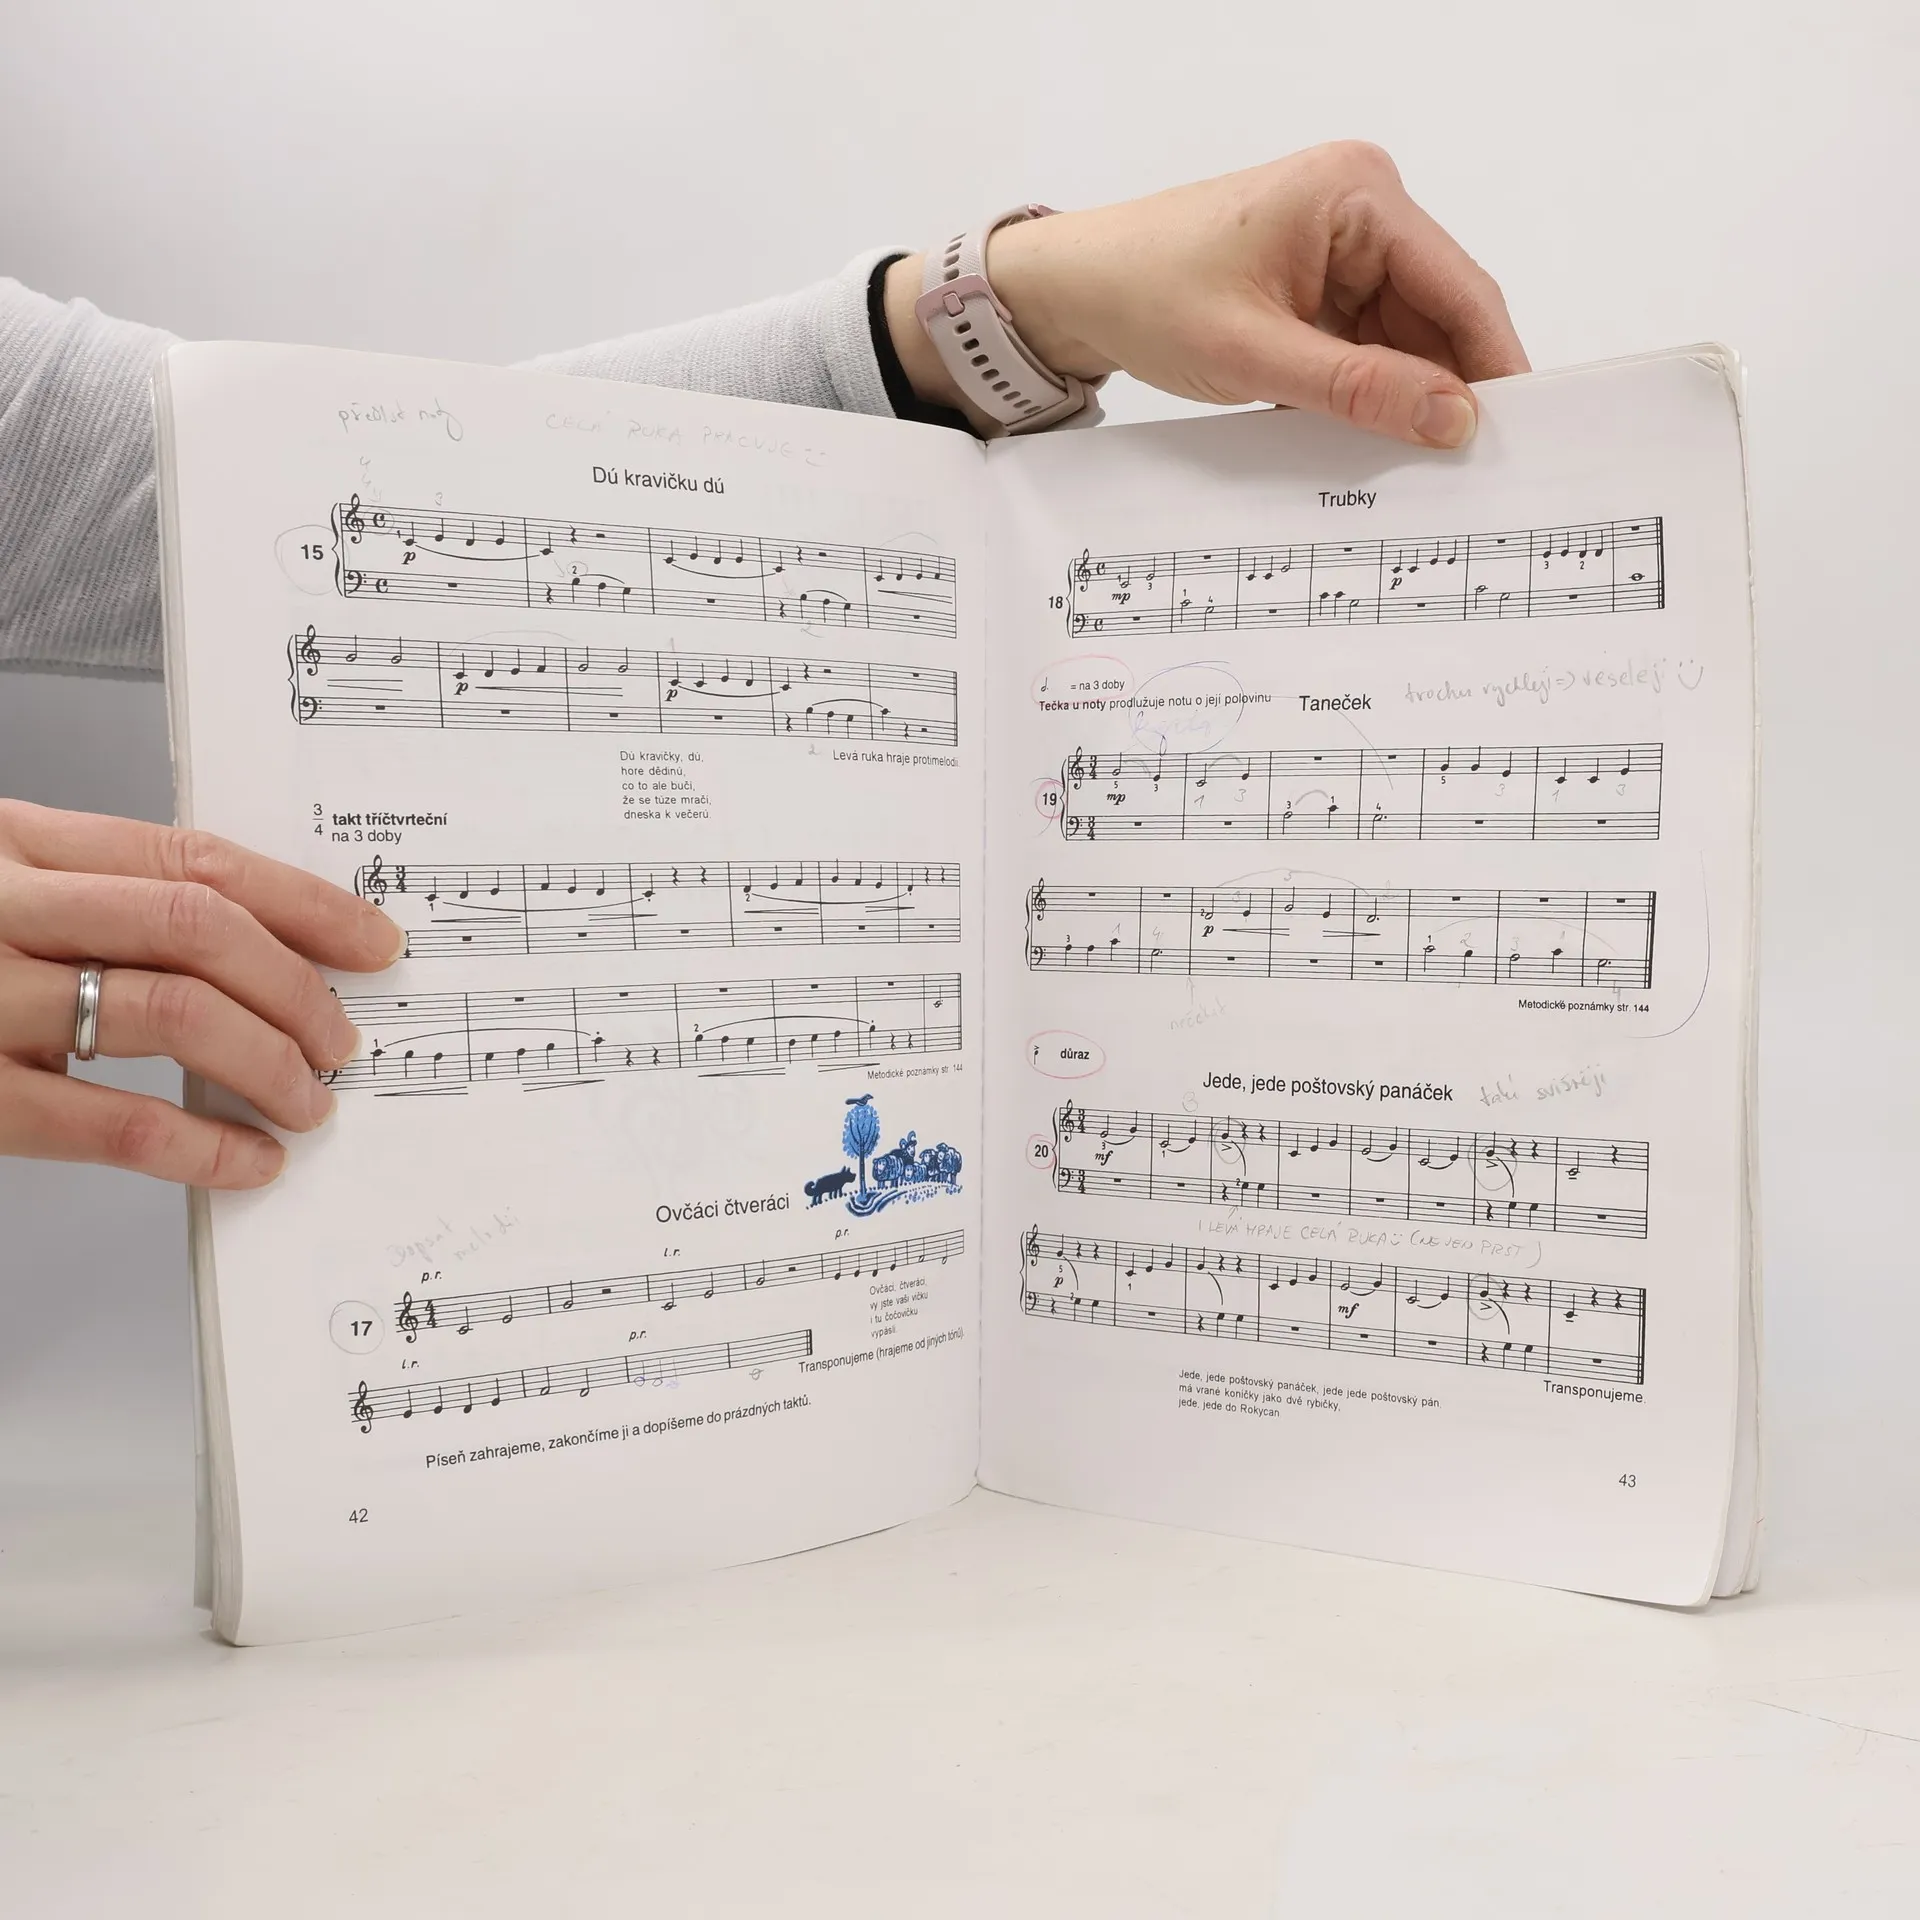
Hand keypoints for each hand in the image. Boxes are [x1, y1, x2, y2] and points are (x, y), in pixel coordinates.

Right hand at [0, 801, 402, 1187]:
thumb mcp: (4, 903)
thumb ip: (101, 909)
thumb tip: (259, 957)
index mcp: (18, 845)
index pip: (196, 861)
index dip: (305, 905)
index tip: (376, 943)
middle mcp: (4, 907)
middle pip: (199, 927)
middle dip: (296, 989)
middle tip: (341, 1042)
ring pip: (174, 1012)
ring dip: (269, 1063)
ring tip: (308, 1103)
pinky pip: (119, 1120)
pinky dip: (205, 1147)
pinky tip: (249, 1159)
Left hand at [887, 142, 1527, 445]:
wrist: (1074, 290)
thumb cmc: (1146, 294)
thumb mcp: (1255, 354)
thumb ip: (1359, 388)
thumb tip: (1453, 419)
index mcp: (1358, 193)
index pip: (1459, 287)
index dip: (1495, 365)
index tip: (1519, 436)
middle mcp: (1364, 208)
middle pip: (1440, 316)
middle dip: (1450, 390)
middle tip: (1473, 474)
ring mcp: (1344, 248)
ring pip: (1407, 339)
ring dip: (1406, 400)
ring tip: (1418, 472)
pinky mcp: (1320, 286)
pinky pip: (1368, 347)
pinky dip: (1369, 394)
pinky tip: (1371, 443)